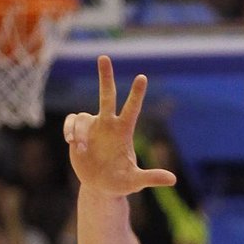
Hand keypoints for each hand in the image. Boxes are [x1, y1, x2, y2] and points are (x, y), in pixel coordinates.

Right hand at [64, 56, 176, 196]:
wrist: (100, 186)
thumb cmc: (121, 182)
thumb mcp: (136, 181)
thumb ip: (152, 177)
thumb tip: (173, 180)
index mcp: (124, 133)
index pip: (132, 109)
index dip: (136, 94)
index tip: (142, 77)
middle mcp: (108, 124)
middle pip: (107, 95)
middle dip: (105, 77)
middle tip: (104, 56)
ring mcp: (92, 127)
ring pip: (82, 115)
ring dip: (79, 131)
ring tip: (81, 148)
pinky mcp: (77, 131)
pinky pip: (71, 121)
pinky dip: (70, 130)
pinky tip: (72, 144)